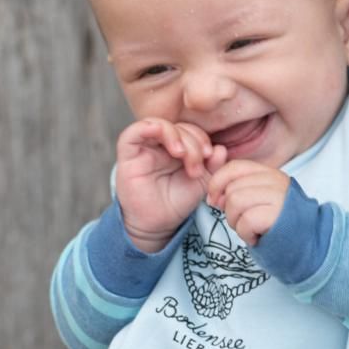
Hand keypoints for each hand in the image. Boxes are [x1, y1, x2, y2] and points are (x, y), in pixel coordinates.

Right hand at [115, 118, 225, 251]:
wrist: (159, 223)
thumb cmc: (178, 201)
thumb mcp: (203, 181)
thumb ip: (214, 165)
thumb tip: (221, 149)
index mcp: (178, 147)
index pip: (190, 130)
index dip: (202, 138)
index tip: (210, 155)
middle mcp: (161, 144)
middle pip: (177, 126)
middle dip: (192, 143)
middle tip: (197, 166)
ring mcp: (144, 148)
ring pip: (159, 125)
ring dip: (176, 135)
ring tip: (183, 155)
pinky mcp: (127, 154)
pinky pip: (132, 133)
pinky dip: (148, 127)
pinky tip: (162, 134)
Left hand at [205, 160, 291, 245]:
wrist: (306, 244)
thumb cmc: (277, 225)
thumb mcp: (259, 200)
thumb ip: (238, 189)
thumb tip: (214, 195)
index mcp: (270, 174)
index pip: (235, 167)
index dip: (217, 182)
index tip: (214, 200)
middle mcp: (276, 181)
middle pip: (232, 188)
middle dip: (229, 210)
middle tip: (243, 222)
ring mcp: (279, 197)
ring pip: (235, 202)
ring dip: (236, 222)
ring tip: (250, 229)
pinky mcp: (278, 215)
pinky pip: (245, 221)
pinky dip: (245, 234)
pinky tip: (256, 237)